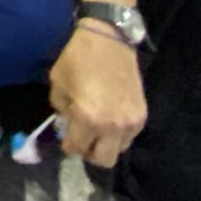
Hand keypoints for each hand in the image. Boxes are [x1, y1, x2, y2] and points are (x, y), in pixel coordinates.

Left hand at [50, 25, 146, 166]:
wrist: (110, 39)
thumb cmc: (78, 58)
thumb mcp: (58, 83)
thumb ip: (60, 109)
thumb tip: (67, 123)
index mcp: (87, 118)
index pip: (76, 149)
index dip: (67, 144)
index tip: (65, 134)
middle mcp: (112, 126)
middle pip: (103, 160)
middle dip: (89, 152)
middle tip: (83, 137)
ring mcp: (130, 122)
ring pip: (119, 150)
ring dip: (106, 144)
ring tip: (98, 128)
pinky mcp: (142, 115)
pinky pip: (130, 137)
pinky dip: (119, 134)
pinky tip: (111, 118)